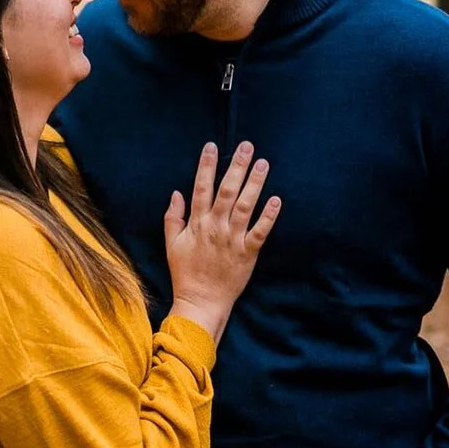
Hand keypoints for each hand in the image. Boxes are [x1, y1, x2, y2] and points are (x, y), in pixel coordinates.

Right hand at [163, 141, 281, 341]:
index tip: (212, 147)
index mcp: (197, 223)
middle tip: (246, 146)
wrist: (201, 301)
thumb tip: (176, 193)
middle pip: (227, 191)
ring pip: (246, 206)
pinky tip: (276, 199)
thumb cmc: (185, 272)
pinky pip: (261, 231)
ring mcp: (233, 239)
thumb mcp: (172, 244)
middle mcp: (216, 227)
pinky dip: (269, 215)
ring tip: (263, 163)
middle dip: (236, 166)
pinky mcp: (248, 253)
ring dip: (255, 183)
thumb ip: (173, 218)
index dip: (207, 166)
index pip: (201, 188)